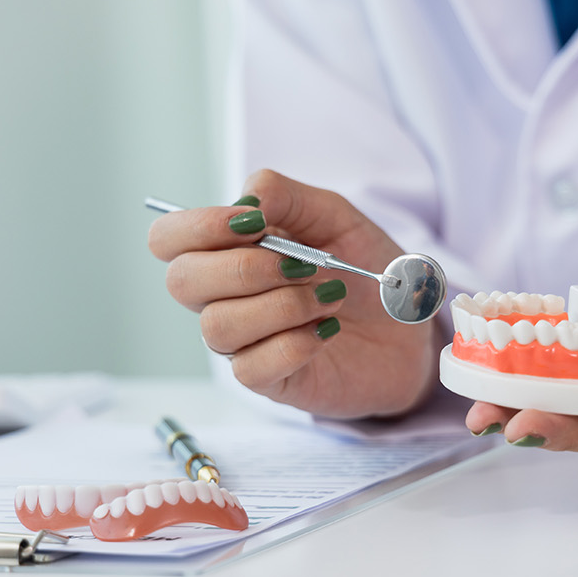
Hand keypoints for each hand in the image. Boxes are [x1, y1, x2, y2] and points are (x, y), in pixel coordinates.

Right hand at [148, 170, 438, 417]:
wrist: (409, 329)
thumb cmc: (363, 270)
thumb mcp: (333, 216)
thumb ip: (287, 196)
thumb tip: (246, 199)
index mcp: (228, 250)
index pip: (168, 239)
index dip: (198, 227)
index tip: (255, 223)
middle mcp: (223, 297)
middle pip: (181, 282)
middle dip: (245, 267)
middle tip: (303, 264)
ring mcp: (242, 342)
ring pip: (217, 326)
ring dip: (281, 305)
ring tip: (329, 298)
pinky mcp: (268, 381)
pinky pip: (250, 368)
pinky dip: (295, 343)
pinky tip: (326, 331)